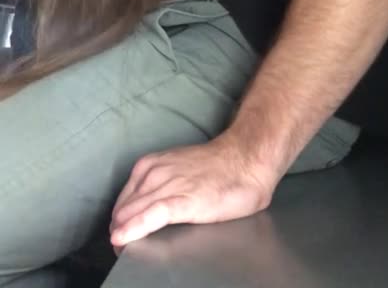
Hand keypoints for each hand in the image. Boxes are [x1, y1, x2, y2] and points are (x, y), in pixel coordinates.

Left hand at [109, 130, 272, 249]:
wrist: (246, 160)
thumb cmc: (218, 169)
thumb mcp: (179, 171)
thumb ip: (162, 187)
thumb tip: (147, 213)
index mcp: (151, 166)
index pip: (123, 198)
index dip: (119, 219)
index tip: (118, 234)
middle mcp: (154, 173)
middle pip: (123, 208)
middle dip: (118, 229)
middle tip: (121, 247)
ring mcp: (167, 186)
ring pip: (133, 213)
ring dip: (122, 233)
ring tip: (120, 249)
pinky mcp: (182, 200)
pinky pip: (150, 216)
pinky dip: (134, 228)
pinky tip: (123, 239)